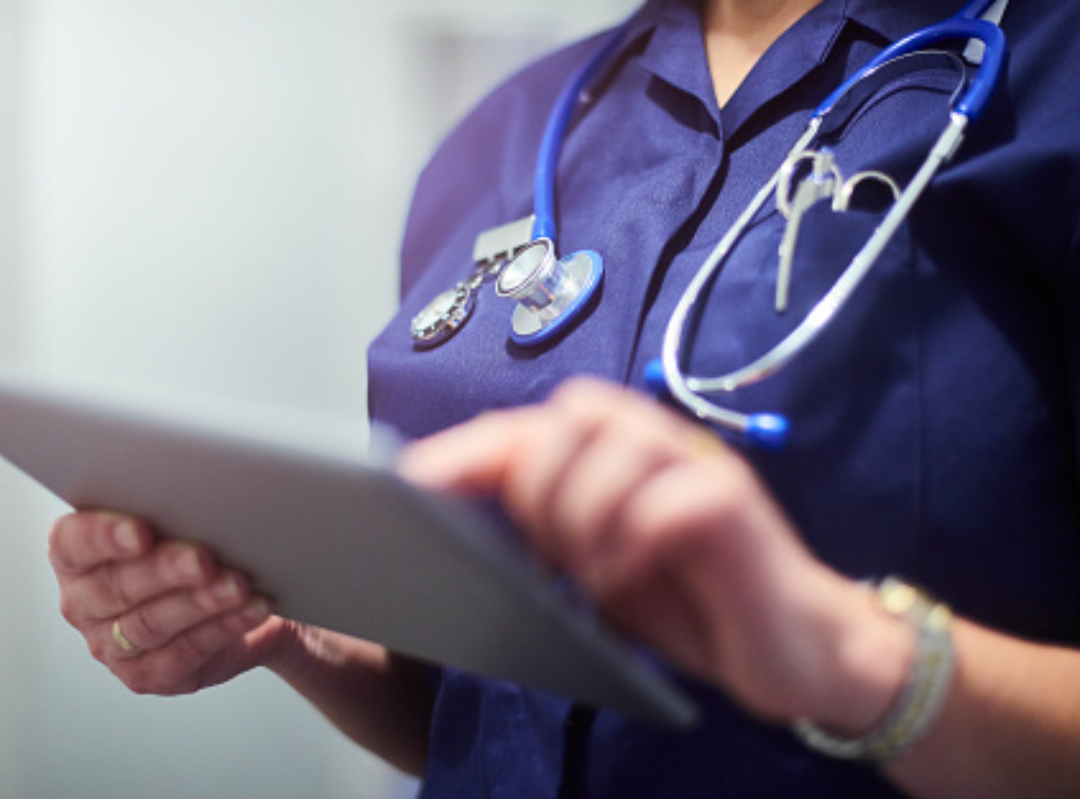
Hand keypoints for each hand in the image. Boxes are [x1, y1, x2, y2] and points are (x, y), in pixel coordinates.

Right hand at [48, 511, 302, 694]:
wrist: (240, 594)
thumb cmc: (195, 542)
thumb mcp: (175, 520)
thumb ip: (168, 507)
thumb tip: (197, 495)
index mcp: (76, 555)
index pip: (73, 543)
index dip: (103, 537)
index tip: (140, 531)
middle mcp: (84, 603)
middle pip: (115, 588)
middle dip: (163, 571)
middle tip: (202, 559)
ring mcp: (110, 646)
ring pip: (151, 624)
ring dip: (199, 603)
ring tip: (236, 585)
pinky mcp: (148, 675)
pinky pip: (186, 652)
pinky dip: (223, 627)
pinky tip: (250, 609)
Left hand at [397, 378, 910, 729]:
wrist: (791, 645)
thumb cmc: (686, 600)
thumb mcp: (597, 564)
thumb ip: (545, 529)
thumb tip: (458, 524)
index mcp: (614, 450)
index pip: (524, 429)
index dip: (463, 453)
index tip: (406, 485)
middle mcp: (655, 440)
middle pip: (565, 416)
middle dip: (538, 487)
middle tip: (553, 553)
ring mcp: (698, 464)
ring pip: (610, 441)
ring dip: (583, 514)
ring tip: (592, 572)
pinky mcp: (735, 503)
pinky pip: (669, 498)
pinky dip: (632, 541)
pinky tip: (626, 578)